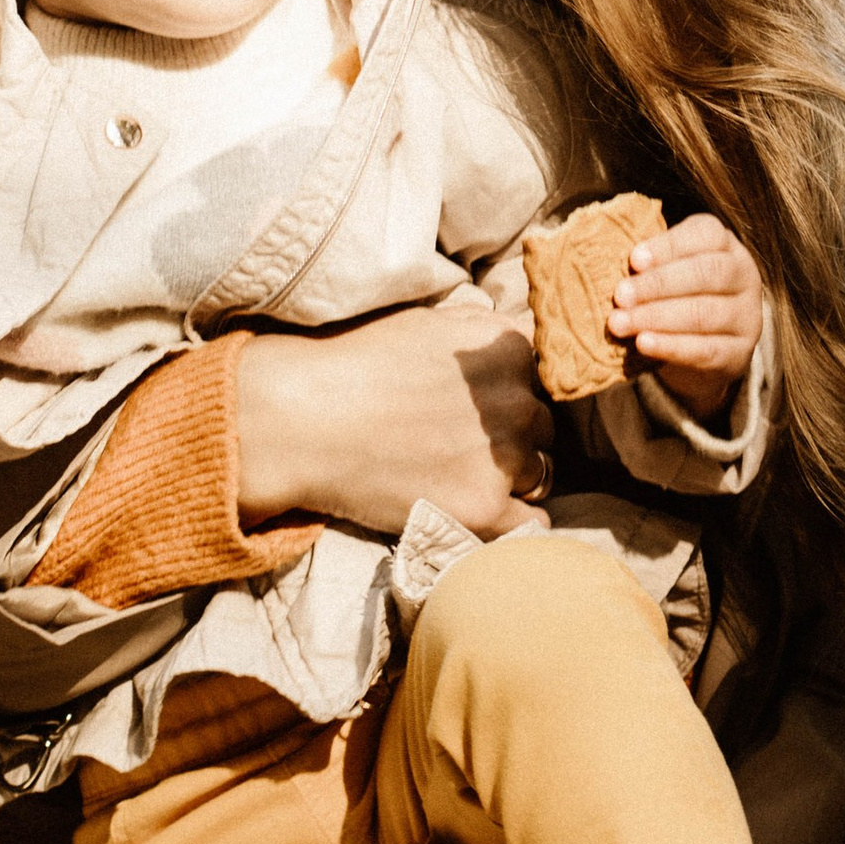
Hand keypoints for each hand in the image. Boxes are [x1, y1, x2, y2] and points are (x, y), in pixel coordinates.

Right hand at [234, 305, 552, 539]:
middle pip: (541, 424)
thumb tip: (518, 339)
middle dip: (512, 434)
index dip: (513, 390)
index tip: (483, 405)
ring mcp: (504, 458)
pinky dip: (513, 520)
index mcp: (508, 348)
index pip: (542, 373)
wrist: (302, 420)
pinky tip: (484, 510)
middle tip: (464, 444)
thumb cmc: (355, 364)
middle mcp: (517, 401)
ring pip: (539, 470)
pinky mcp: (485, 508)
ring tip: (462, 475)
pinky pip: (532, 520)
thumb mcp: (428, 323)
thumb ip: (481, 331)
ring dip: (512, 475)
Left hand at [606, 213, 762, 420]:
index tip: (633, 260)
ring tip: (620, 323)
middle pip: (706, 273)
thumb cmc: (678, 296)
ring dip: (657, 317)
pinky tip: (643, 343)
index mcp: (725, 245)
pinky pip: (706, 350)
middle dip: (658, 284)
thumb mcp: (670, 270)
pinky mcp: (739, 353)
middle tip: (620, 296)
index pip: (705, 235)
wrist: (708, 349)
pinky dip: (671, 346)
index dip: (668, 246)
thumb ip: (649, 263)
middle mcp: (744, 276)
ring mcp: (747, 316)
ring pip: (704, 313)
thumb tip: (604, 261)